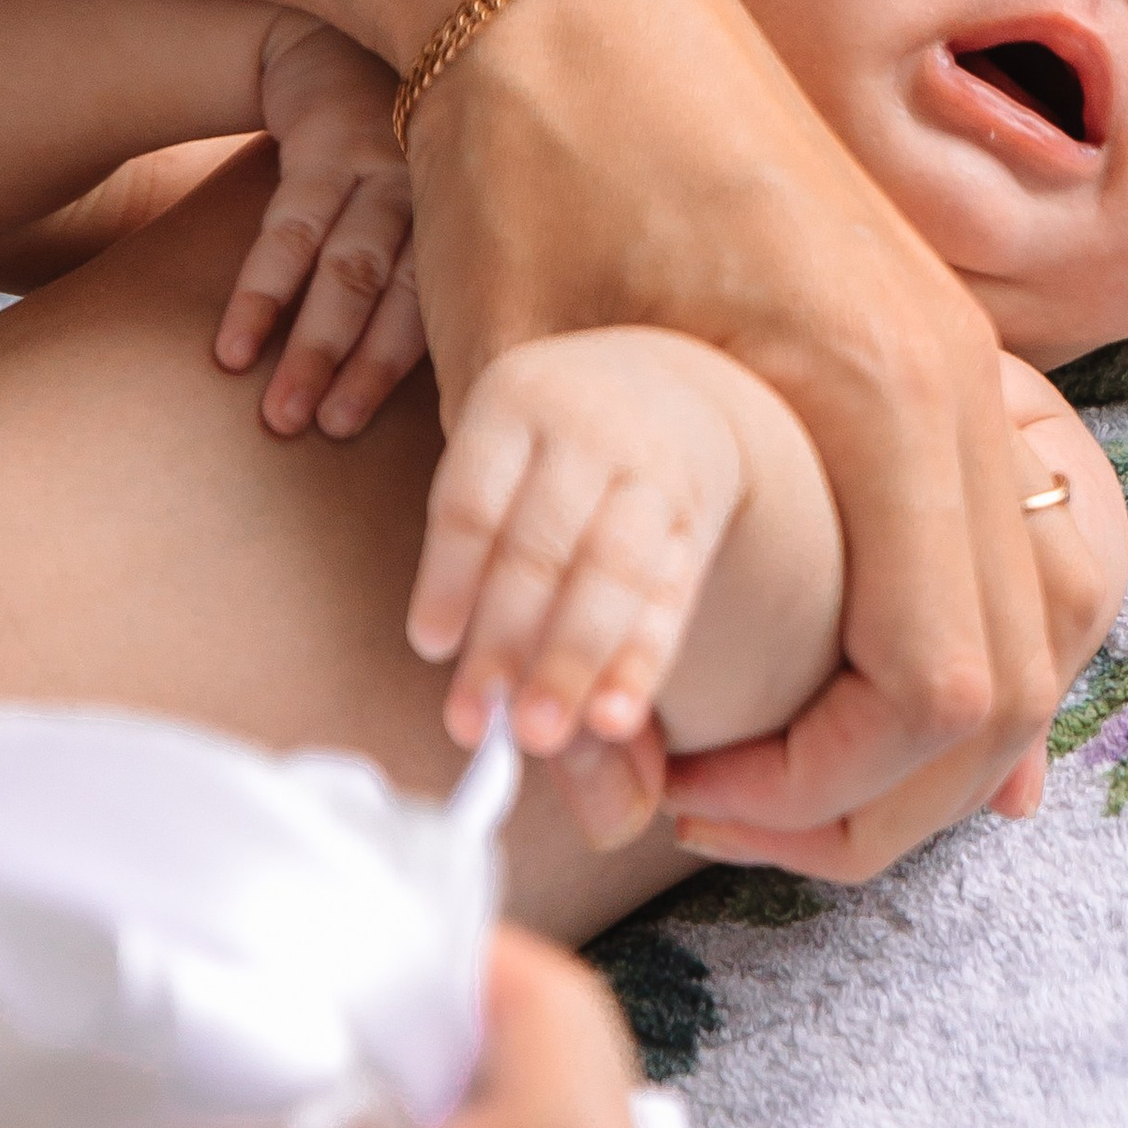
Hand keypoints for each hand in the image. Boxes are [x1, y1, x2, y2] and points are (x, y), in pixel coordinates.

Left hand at [0, 0, 1059, 867]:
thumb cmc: (518, 163)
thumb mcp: (522, 401)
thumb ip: (561, 598)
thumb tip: (578, 781)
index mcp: (880, 393)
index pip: (936, 687)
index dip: (817, 792)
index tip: (676, 793)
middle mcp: (959, 379)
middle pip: (1009, 679)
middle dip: (879, 791)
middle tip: (722, 814)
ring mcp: (959, 355)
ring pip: (1019, 615)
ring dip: (914, 725)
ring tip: (768, 766)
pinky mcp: (926, 339)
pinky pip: (990, 538)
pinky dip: (939, 638)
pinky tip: (856, 696)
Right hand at [214, 13, 423, 436]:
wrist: (342, 41)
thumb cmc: (403, 152)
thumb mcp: (440, 194)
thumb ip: (444, 273)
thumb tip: (462, 394)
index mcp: (472, 218)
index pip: (444, 308)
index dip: (411, 374)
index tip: (384, 435)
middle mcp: (435, 191)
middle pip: (395, 293)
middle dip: (355, 370)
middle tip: (321, 435)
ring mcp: (382, 164)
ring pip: (343, 267)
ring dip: (307, 345)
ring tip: (276, 415)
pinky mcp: (325, 141)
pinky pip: (288, 227)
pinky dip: (260, 292)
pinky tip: (233, 348)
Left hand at [408, 329, 747, 761]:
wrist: (667, 393)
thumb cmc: (545, 456)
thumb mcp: (503, 465)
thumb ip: (476, 560)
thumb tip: (448, 679)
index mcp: (514, 402)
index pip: (474, 498)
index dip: (452, 575)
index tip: (431, 646)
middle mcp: (588, 428)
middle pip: (543, 543)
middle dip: (512, 637)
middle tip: (481, 722)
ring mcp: (652, 471)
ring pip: (612, 572)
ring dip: (574, 660)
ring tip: (541, 735)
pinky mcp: (696, 518)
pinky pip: (670, 596)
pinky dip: (640, 662)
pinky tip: (613, 719)